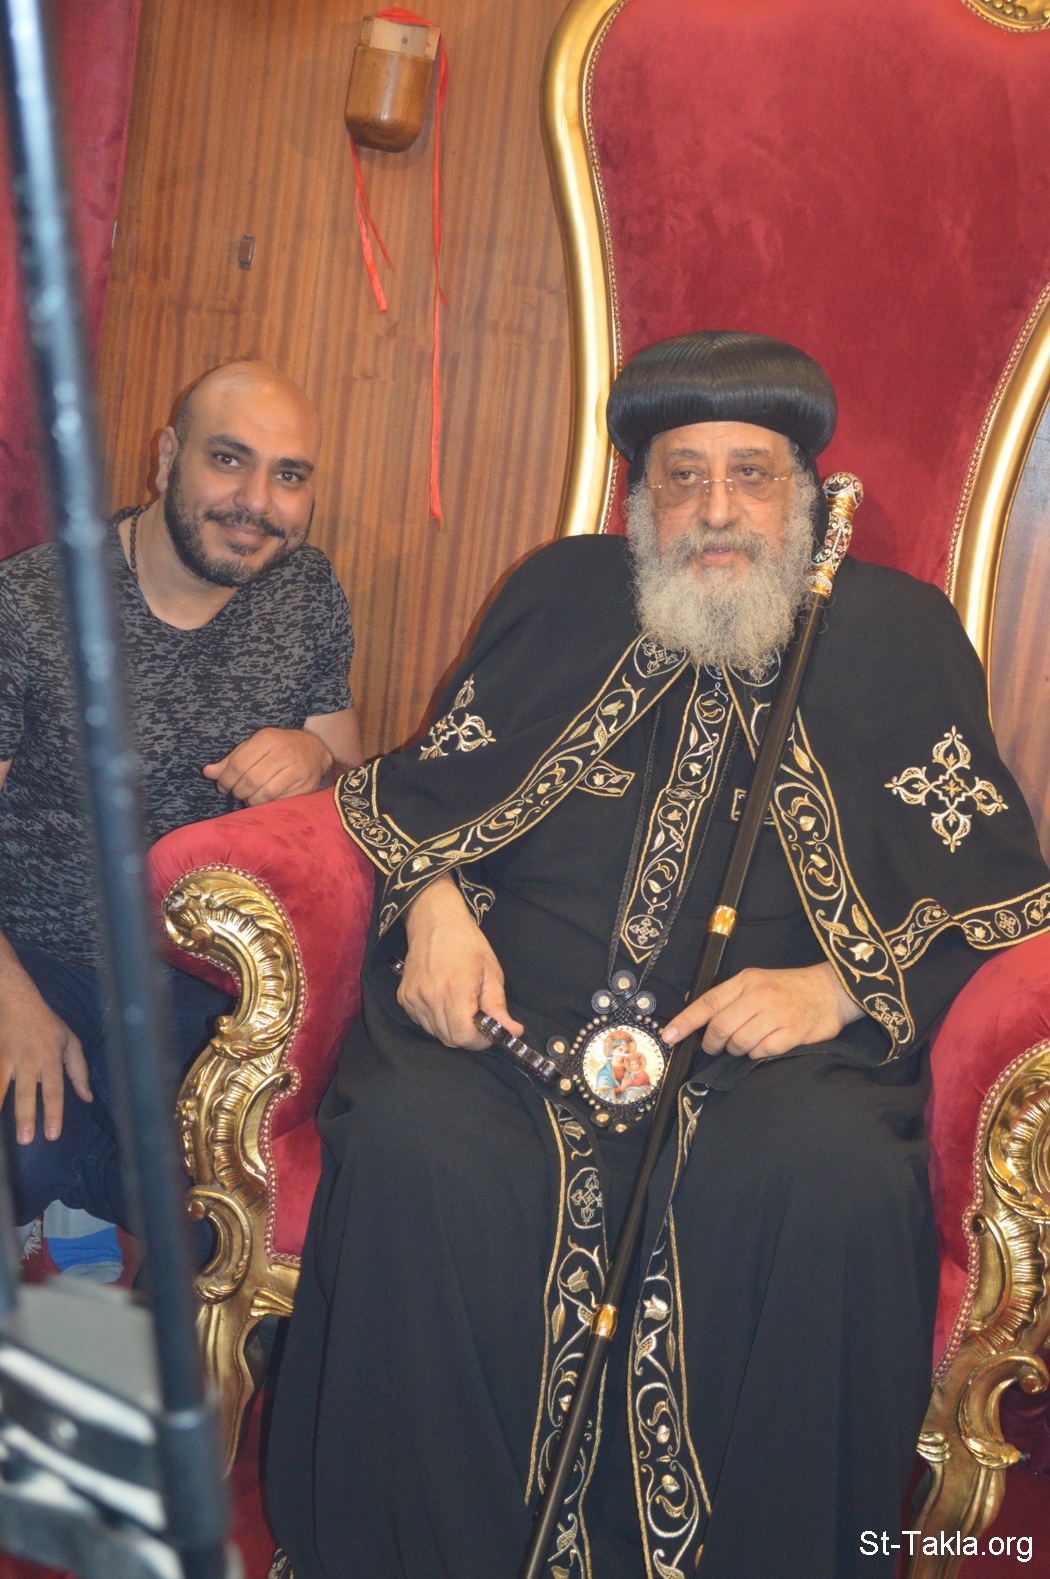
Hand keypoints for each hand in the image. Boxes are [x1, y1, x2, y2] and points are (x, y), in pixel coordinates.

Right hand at [0, 957, 91, 1143]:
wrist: (17, 1002)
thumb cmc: (47, 1025)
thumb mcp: (70, 1043)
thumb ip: (79, 1071)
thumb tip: (86, 1098)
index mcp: (51, 1059)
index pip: (54, 1091)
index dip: (53, 1113)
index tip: (52, 1135)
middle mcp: (29, 1061)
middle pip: (26, 1093)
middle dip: (26, 1117)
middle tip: (26, 1140)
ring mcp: (8, 1059)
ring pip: (2, 1088)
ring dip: (1, 1108)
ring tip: (2, 1136)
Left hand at [203, 727, 332, 804]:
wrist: (314, 749)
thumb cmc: (277, 747)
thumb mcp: (253, 746)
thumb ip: (230, 760)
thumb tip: (207, 772)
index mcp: (267, 739)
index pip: (238, 765)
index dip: (226, 780)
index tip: (223, 786)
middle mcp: (283, 753)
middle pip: (250, 781)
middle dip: (237, 792)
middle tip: (236, 793)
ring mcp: (297, 770)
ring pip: (263, 794)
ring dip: (250, 801)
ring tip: (249, 797)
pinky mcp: (305, 786)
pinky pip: (278, 801)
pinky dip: (266, 804)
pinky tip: (263, 799)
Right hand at [399, 875, 523, 1050]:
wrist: (435, 920)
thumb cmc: (467, 942)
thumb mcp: (491, 971)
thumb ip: (498, 1006)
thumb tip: (512, 1032)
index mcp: (455, 989)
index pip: (464, 1037)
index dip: (480, 1040)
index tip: (489, 1030)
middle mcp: (430, 996)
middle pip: (450, 1039)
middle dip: (468, 1036)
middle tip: (478, 1018)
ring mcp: (413, 998)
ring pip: (436, 1033)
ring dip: (452, 1028)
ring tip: (461, 1005)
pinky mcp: (403, 998)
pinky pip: (423, 1023)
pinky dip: (436, 1020)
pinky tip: (444, 1001)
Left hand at [661, 962, 863, 1061]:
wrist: (830, 990)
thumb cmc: (788, 987)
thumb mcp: (755, 980)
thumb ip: (726, 993)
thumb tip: (690, 1000)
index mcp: (745, 981)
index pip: (708, 1002)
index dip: (685, 1022)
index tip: (669, 1036)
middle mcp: (759, 995)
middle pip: (720, 1027)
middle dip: (712, 1043)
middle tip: (715, 1047)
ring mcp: (777, 1014)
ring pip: (739, 1042)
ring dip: (736, 1050)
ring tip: (744, 1045)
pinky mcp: (793, 1032)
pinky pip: (762, 1051)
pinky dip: (757, 1054)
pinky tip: (763, 1047)